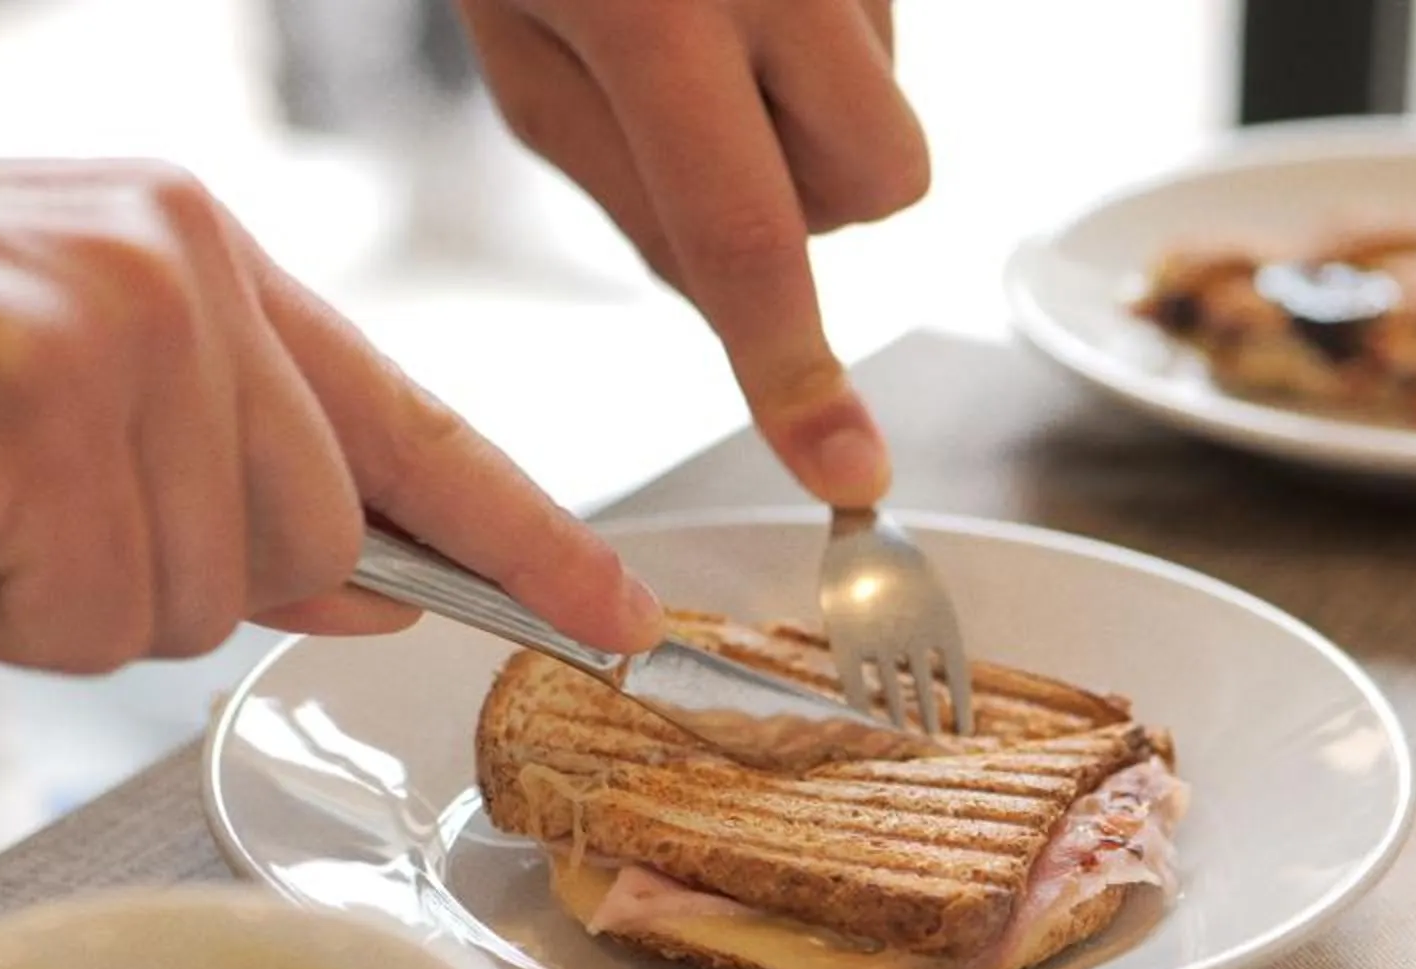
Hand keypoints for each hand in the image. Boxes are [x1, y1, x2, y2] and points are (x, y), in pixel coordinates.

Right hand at [0, 160, 664, 672]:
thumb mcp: (40, 413)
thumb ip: (215, 485)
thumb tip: (369, 583)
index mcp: (197, 247)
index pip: (409, 419)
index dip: (527, 537)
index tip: (623, 621)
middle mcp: (188, 262)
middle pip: (306, 545)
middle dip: (158, 585)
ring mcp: (124, 321)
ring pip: (198, 598)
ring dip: (58, 601)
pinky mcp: (42, 398)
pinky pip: (92, 616)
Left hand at [456, 0, 927, 506]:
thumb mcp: (523, 53)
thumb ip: (632, 192)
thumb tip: (740, 300)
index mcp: (652, 9)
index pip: (748, 237)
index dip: (797, 373)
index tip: (849, 475)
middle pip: (881, 185)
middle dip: (821, 206)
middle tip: (722, 141)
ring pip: (893, 113)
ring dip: (818, 119)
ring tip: (717, 32)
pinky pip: (891, 40)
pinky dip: (827, 52)